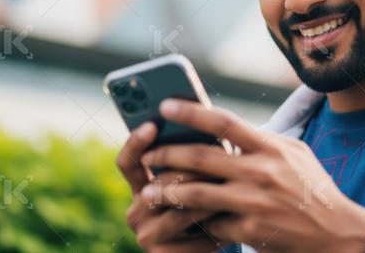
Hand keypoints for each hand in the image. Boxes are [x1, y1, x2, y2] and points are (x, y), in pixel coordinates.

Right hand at [116, 122, 220, 251]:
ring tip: (231, 187)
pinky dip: (216, 227)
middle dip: (192, 170)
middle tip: (218, 157)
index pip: (128, 162)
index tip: (152, 124)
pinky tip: (236, 219)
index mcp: (139, 188)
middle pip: (160, 184)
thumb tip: (205, 128)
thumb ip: (191, 161)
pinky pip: (193, 238)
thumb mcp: (194, 183)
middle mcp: (136, 212)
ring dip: (208, 198)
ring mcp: (146, 236)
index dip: (136, 142)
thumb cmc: (205, 207)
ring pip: (179, 210)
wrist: (207, 248)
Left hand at [138, 99, 364, 251]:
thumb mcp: (295, 153)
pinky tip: (184, 220)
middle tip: (147, 155)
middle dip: (166, 155)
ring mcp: (255, 202)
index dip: (192, 111)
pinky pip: (212, 223)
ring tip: (147, 191)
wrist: (338, 234)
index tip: (166, 106)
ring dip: (167, 192)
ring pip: (197, 194)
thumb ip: (261, 140)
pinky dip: (197, 221)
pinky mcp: (251, 231)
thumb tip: (224, 127)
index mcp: (271, 147)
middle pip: (202, 157)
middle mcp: (262, 171)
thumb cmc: (313, 188)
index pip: (224, 122)